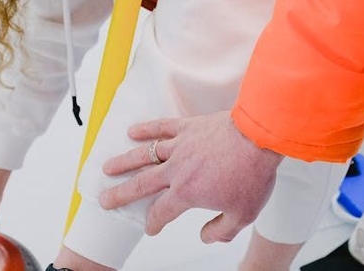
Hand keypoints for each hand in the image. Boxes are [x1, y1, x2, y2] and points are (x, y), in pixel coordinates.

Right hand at [99, 111, 282, 242]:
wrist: (259, 137)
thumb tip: (206, 237)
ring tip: (108, 167)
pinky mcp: (189, 127)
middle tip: (104, 200)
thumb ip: (221, 231)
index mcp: (187, 193)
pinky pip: (162, 127)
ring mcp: (181, 146)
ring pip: (145, 155)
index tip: (150, 228)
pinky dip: (146, 129)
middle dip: (120, 194)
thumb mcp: (242, 215)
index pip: (161, 212)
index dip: (153, 223)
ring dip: (124, 162)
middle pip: (141, 184)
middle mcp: (177, 170)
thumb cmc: (252, 173)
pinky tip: (132, 131)